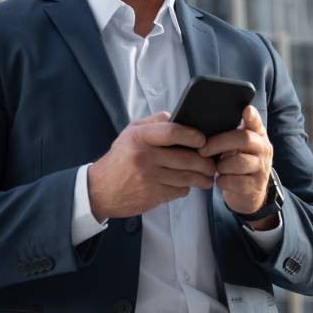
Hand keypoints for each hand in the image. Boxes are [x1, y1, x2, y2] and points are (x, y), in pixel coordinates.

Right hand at [86, 111, 215, 219]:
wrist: (99, 190)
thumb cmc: (120, 158)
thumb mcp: (130, 133)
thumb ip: (154, 122)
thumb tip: (177, 117)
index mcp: (139, 137)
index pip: (173, 132)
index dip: (193, 136)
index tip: (203, 140)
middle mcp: (144, 157)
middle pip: (186, 158)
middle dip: (205, 162)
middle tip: (212, 162)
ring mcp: (148, 178)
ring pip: (186, 177)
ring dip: (201, 177)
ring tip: (208, 175)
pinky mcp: (152, 196)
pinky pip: (179, 190)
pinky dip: (186, 187)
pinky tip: (187, 184)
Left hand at [198, 106, 274, 225]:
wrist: (250, 193)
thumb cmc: (238, 162)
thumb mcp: (238, 146)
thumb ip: (230, 133)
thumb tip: (205, 122)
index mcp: (258, 135)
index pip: (256, 122)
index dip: (252, 116)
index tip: (246, 109)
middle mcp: (263, 149)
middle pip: (244, 139)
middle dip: (219, 143)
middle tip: (202, 149)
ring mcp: (261, 168)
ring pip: (239, 162)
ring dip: (221, 165)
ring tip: (217, 167)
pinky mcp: (255, 186)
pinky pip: (234, 181)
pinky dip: (222, 180)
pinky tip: (221, 179)